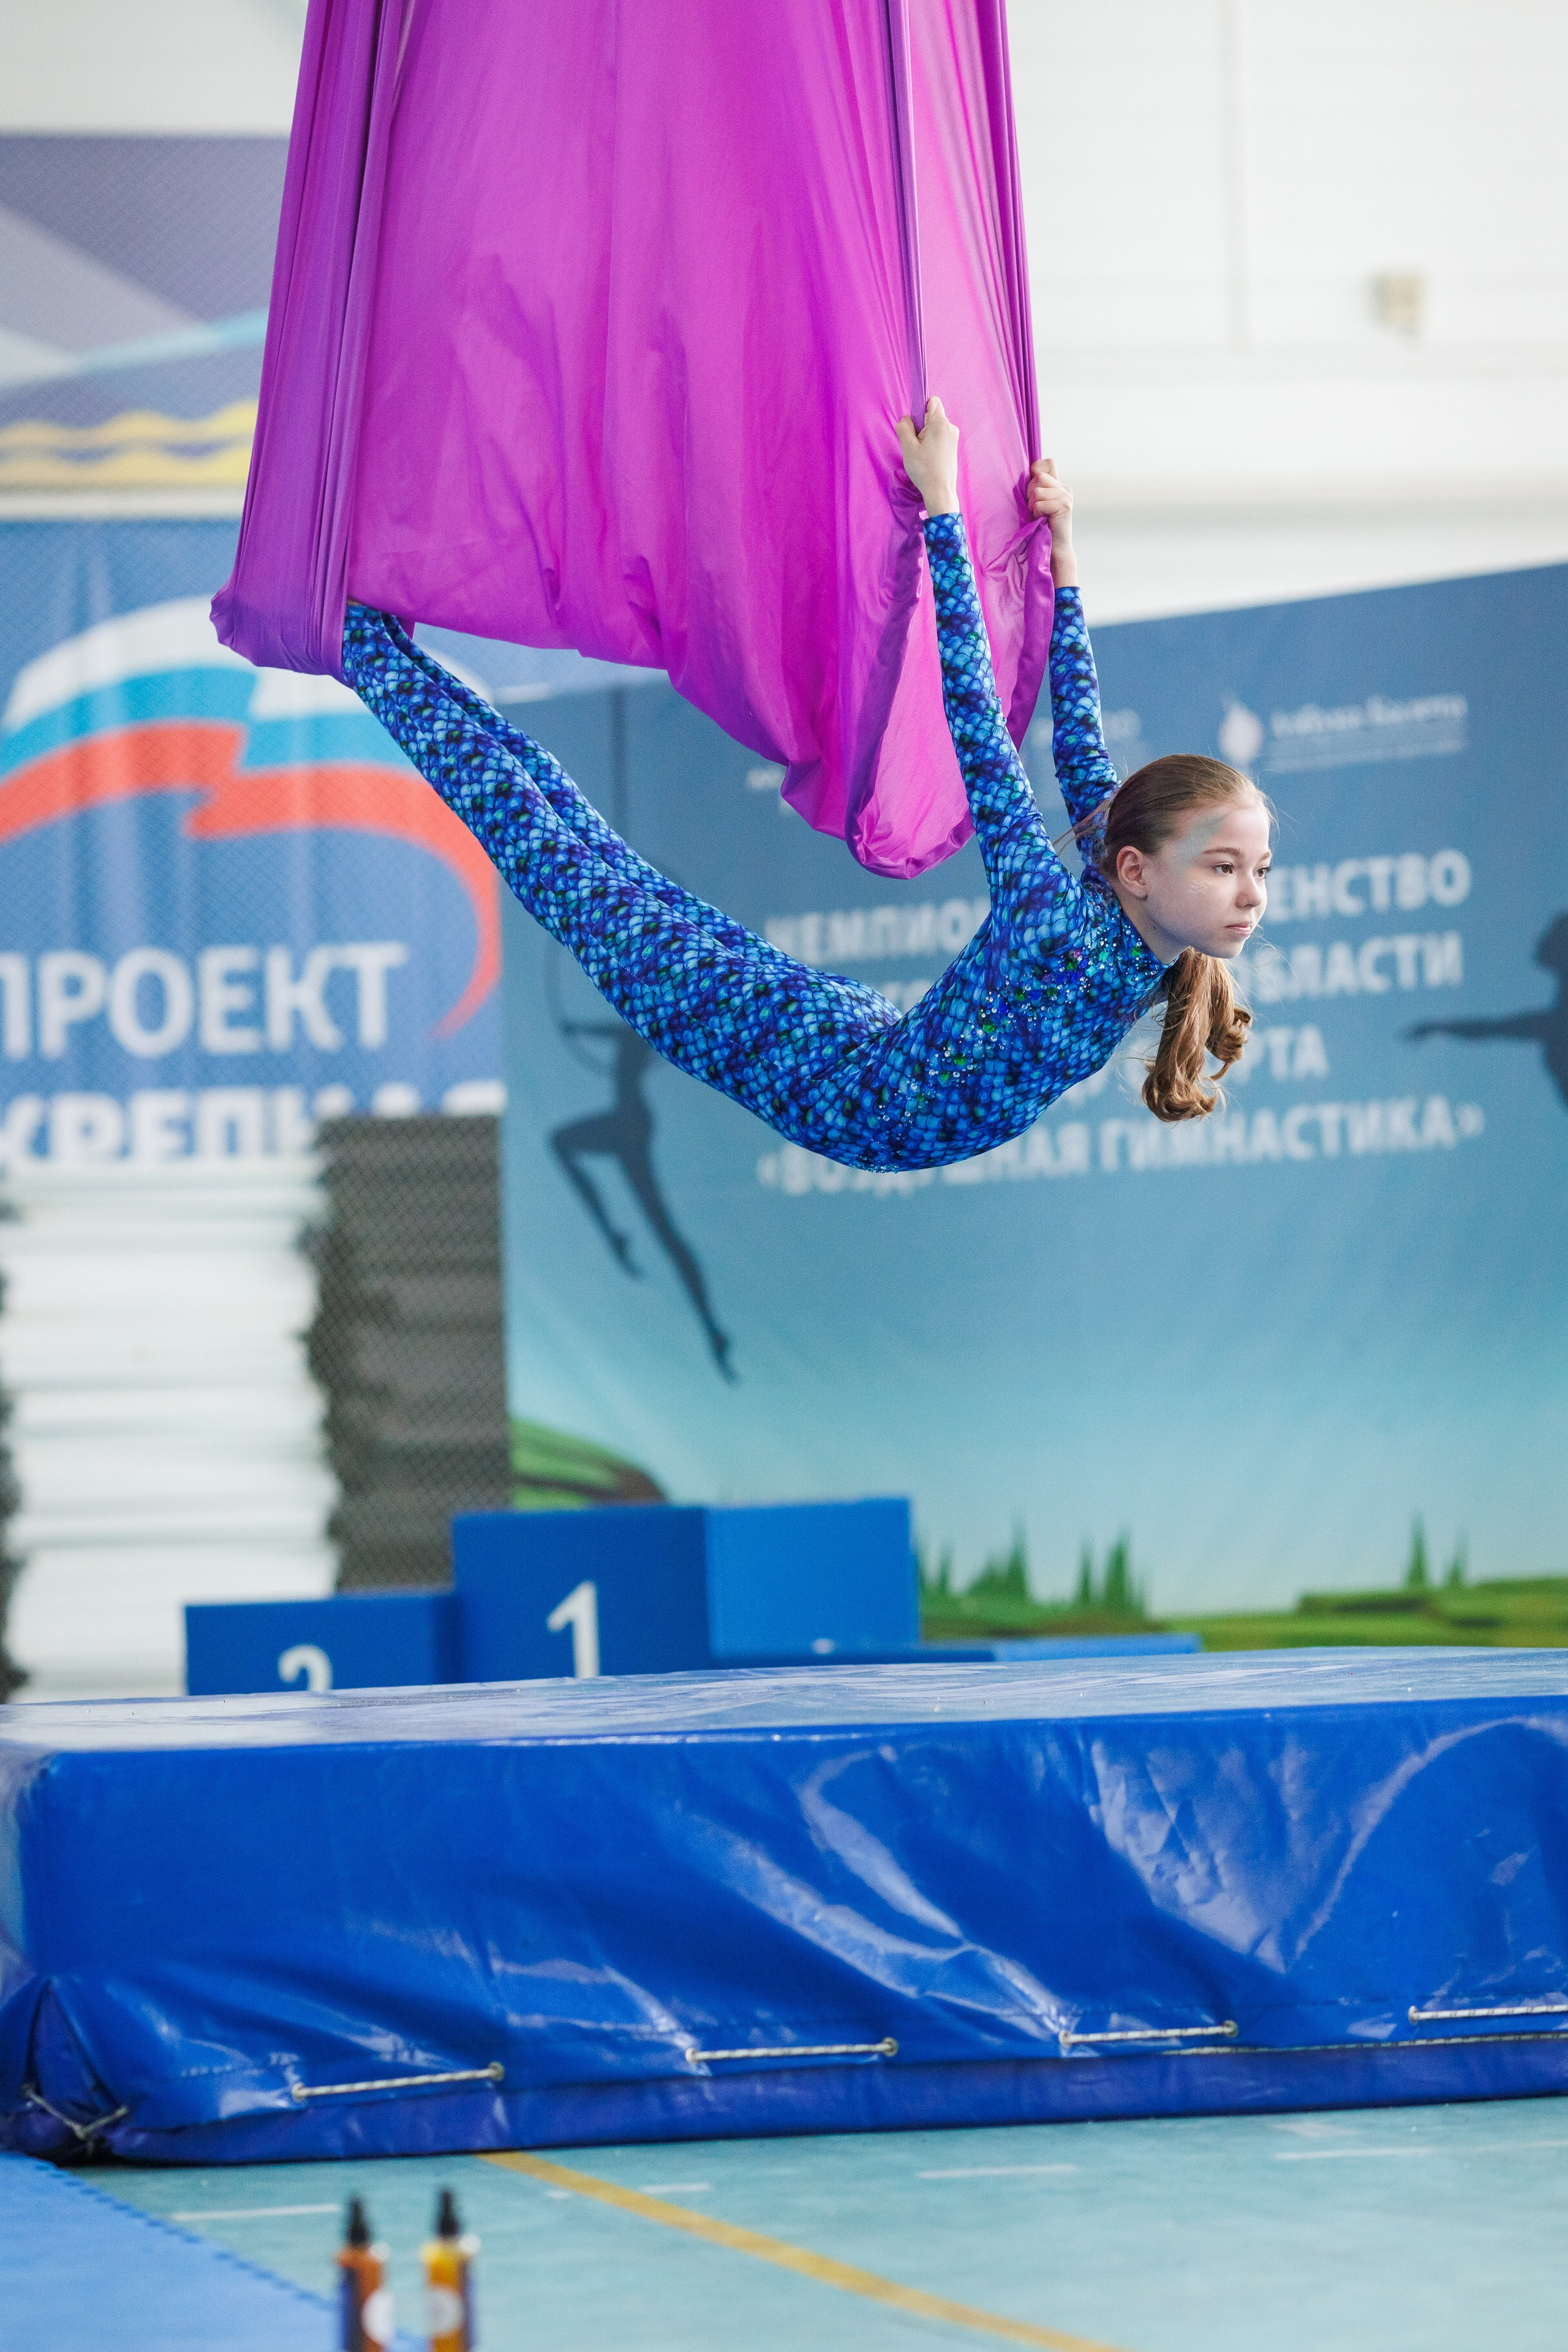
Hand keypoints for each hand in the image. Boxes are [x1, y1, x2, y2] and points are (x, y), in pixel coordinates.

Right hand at [897, 395, 959, 515]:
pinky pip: (939, 436)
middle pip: (932, 415)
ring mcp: (953, 437)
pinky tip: (928, 457)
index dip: (920, 407)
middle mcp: (950, 427)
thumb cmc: (924, 470)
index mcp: (940, 424)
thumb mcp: (907, 447)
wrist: (940, 491)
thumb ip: (904, 427)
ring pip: (935, 427)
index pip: (932, 401)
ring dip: (926, 435)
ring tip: (922, 453)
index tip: (915, 422)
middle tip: (916, 443)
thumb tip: (906, 419)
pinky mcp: (953, 446)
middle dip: (921, 424)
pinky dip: (931, 442)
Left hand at [1027, 458, 1077, 585]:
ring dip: (1032, 504)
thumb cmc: (1040, 528)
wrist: (1054, 549)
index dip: (1036, 471)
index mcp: (1058, 485)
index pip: (1047, 463)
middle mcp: (1064, 488)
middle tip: (1034, 509)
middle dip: (1030, 493)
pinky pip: (1040, 503)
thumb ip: (1035, 488)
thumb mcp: (1037, 503)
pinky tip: (1042, 520)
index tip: (1032, 489)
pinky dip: (1036, 512)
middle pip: (1038, 477)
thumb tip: (1025, 473)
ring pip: (1038, 490)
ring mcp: (1066, 496)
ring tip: (1038, 515)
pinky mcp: (1064, 506)